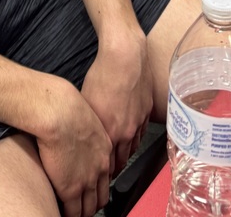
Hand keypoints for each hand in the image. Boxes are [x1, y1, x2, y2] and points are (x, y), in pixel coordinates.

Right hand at [35, 77, 112, 216]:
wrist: (60, 112)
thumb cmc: (66, 108)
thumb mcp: (86, 118)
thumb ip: (86, 132)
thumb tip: (78, 134)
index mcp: (105, 149)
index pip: (106, 176)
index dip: (98, 185)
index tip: (92, 189)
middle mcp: (100, 167)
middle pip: (101, 195)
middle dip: (94, 203)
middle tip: (86, 207)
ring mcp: (87, 180)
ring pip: (90, 207)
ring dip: (84, 212)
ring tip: (76, 213)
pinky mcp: (71, 189)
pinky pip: (74, 212)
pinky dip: (71, 216)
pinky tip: (65, 214)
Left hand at [81, 29, 153, 176]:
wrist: (126, 55)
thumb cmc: (103, 75)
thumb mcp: (87, 102)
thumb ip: (88, 125)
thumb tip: (82, 138)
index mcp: (110, 132)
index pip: (108, 164)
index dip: (102, 171)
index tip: (97, 174)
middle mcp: (127, 130)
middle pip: (122, 159)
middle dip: (114, 166)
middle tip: (107, 171)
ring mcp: (139, 120)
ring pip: (133, 146)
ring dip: (125, 153)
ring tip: (118, 157)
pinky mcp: (147, 109)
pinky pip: (142, 131)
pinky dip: (135, 137)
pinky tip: (129, 136)